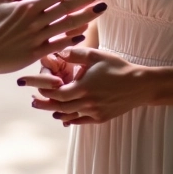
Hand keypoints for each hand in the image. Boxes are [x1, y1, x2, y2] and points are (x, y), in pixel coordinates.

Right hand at [0, 0, 106, 75]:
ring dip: (85, 17)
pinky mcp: (35, 53)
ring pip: (66, 25)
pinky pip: (58, 45)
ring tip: (100, 10)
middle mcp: (35, 20)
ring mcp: (37, 37)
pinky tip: (83, 34)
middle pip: (66, 7)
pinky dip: (71, 39)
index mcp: (27, 6)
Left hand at [24, 47, 150, 124]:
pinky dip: (70, 119)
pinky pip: (81, 121)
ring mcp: (94, 112)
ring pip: (69, 114)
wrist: (140, 85)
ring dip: (55, 111)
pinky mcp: (101, 118)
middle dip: (44, 103)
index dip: (43, 90)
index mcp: (83, 87)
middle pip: (59, 106)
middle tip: (32, 101)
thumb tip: (58, 52)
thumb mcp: (96, 55)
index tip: (32, 87)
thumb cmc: (117, 67)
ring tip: (45, 107)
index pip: (56, 93)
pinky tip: (63, 118)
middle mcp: (87, 103)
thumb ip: (75, 54)